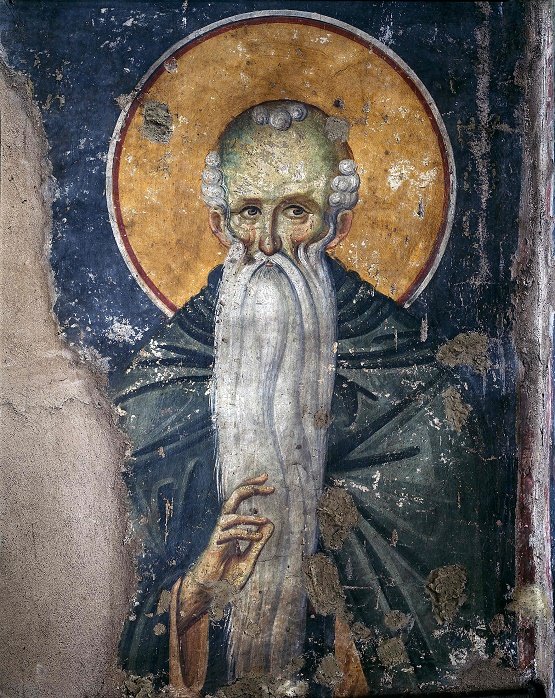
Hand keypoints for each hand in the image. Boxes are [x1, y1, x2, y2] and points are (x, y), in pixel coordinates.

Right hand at [176, 474, 273, 630]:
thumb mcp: (248, 560)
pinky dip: (245, 534)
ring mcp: (218, 535)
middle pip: (233, 498)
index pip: (240, 501)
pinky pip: (229, 534)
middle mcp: (224, 527)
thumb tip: (270, 523)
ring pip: (230, 515)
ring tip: (264, 519)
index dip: (252, 488)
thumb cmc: (225, 578)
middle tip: (266, 479)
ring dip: (249, 517)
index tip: (268, 484)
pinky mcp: (215, 547)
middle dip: (249, 486)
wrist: (209, 594)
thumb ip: (258, 543)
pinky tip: (257, 538)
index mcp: (232, 527)